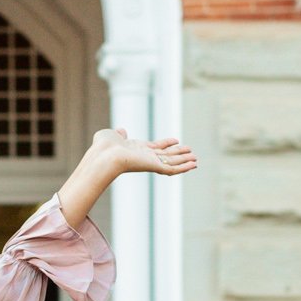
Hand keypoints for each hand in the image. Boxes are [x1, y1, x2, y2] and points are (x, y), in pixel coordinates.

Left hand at [59, 128, 196, 229]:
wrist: (104, 155)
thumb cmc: (104, 146)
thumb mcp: (112, 135)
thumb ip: (118, 134)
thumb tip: (120, 131)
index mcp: (137, 149)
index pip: (155, 147)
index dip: (165, 143)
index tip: (175, 140)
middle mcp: (145, 157)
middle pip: (166, 156)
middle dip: (178, 154)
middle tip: (191, 153)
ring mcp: (150, 162)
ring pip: (171, 163)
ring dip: (184, 160)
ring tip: (196, 159)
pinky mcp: (154, 167)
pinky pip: (172, 169)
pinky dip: (183, 167)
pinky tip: (193, 165)